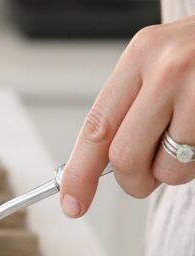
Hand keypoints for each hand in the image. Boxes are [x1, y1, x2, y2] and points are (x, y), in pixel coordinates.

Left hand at [60, 17, 194, 216]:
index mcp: (142, 53)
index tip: (72, 202)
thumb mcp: (163, 60)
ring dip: (176, 171)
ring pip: (169, 169)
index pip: (97, 126)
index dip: (80, 172)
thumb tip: (98, 164)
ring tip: (192, 140)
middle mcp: (169, 67)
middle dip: (134, 180)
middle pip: (126, 157)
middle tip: (148, 175)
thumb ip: (133, 104)